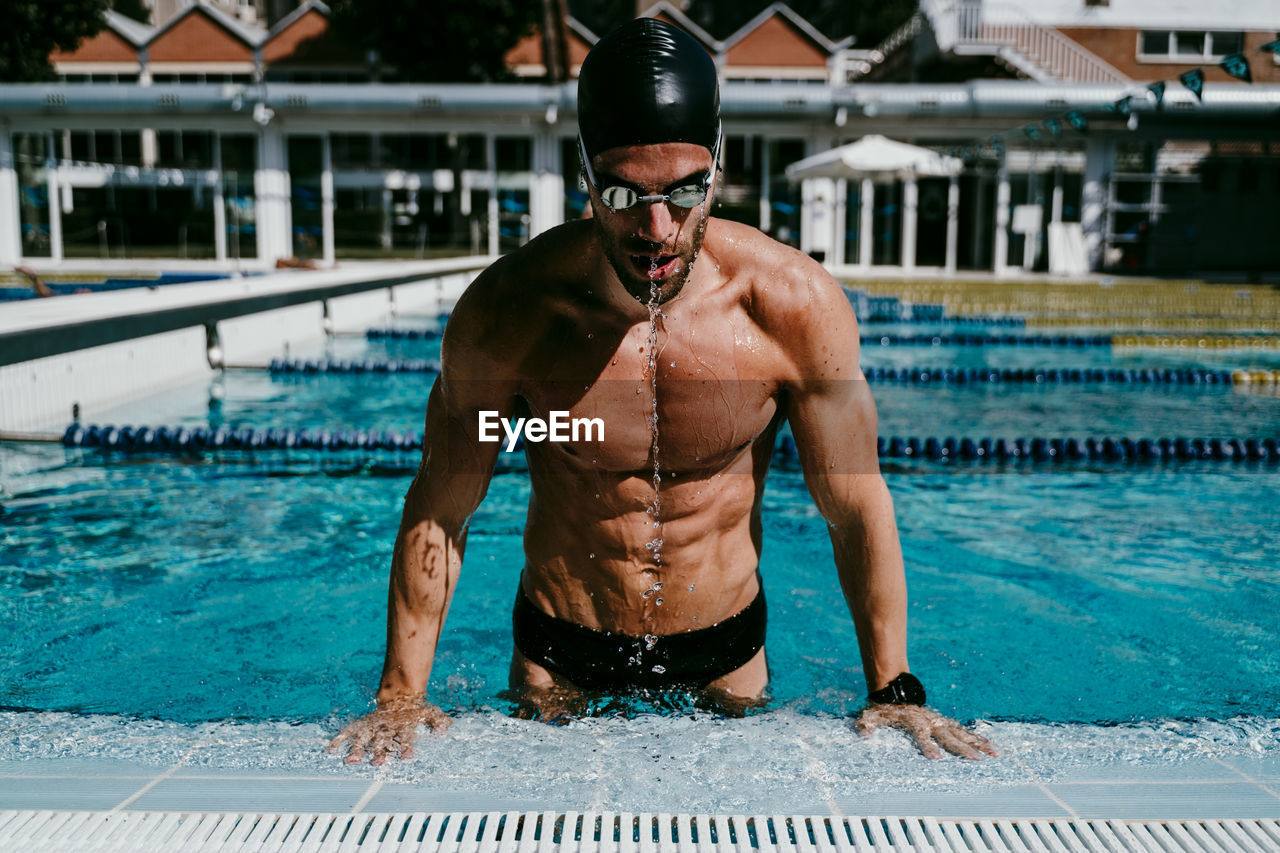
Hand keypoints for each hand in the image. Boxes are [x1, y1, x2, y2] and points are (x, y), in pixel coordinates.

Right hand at [327, 696, 450, 764]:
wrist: (400, 696)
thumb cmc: (415, 712)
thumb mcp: (431, 713)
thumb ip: (438, 721)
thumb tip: (445, 728)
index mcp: (403, 728)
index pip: (406, 738)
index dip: (407, 747)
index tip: (408, 757)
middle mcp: (387, 729)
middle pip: (383, 741)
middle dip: (380, 752)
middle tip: (378, 762)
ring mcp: (374, 727)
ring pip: (365, 739)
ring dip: (359, 750)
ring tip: (351, 761)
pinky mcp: (363, 725)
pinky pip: (349, 732)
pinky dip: (340, 739)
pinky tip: (330, 749)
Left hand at [857, 703, 997, 759]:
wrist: (896, 694)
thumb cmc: (884, 710)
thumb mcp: (872, 715)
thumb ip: (867, 723)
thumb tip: (864, 731)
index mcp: (915, 721)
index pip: (922, 735)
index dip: (928, 746)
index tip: (936, 759)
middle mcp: (932, 722)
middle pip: (948, 736)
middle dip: (962, 748)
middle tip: (975, 760)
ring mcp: (941, 722)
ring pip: (963, 733)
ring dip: (979, 743)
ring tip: (995, 754)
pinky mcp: (946, 723)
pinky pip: (965, 732)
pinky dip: (979, 739)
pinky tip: (992, 748)